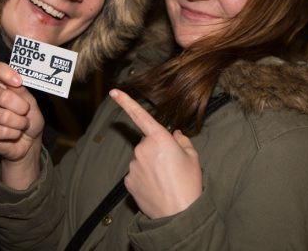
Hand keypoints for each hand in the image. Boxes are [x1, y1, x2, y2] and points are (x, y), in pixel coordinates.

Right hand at [0, 62, 44, 187]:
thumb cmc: (30, 119)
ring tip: (21, 125)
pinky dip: (14, 134)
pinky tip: (14, 134)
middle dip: (21, 107)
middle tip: (25, 113)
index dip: (6, 73)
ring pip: (4, 116)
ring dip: (19, 123)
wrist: (29, 142)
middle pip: (2, 96)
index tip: (18, 82)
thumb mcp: (32, 104)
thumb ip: (24, 93)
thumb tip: (16, 83)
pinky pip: (1, 131)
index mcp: (2, 85)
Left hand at [109, 89, 202, 218]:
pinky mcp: (128, 180)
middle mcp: (142, 148)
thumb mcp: (193, 158)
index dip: (126, 101)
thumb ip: (183, 141)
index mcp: (159, 138)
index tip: (114, 91)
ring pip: (141, 159)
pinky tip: (156, 187)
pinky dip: (144, 178)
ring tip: (165, 180)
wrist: (180, 216)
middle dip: (156, 150)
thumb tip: (176, 135)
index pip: (140, 115)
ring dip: (150, 165)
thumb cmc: (189, 185)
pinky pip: (136, 173)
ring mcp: (133, 165)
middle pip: (147, 143)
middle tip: (171, 166)